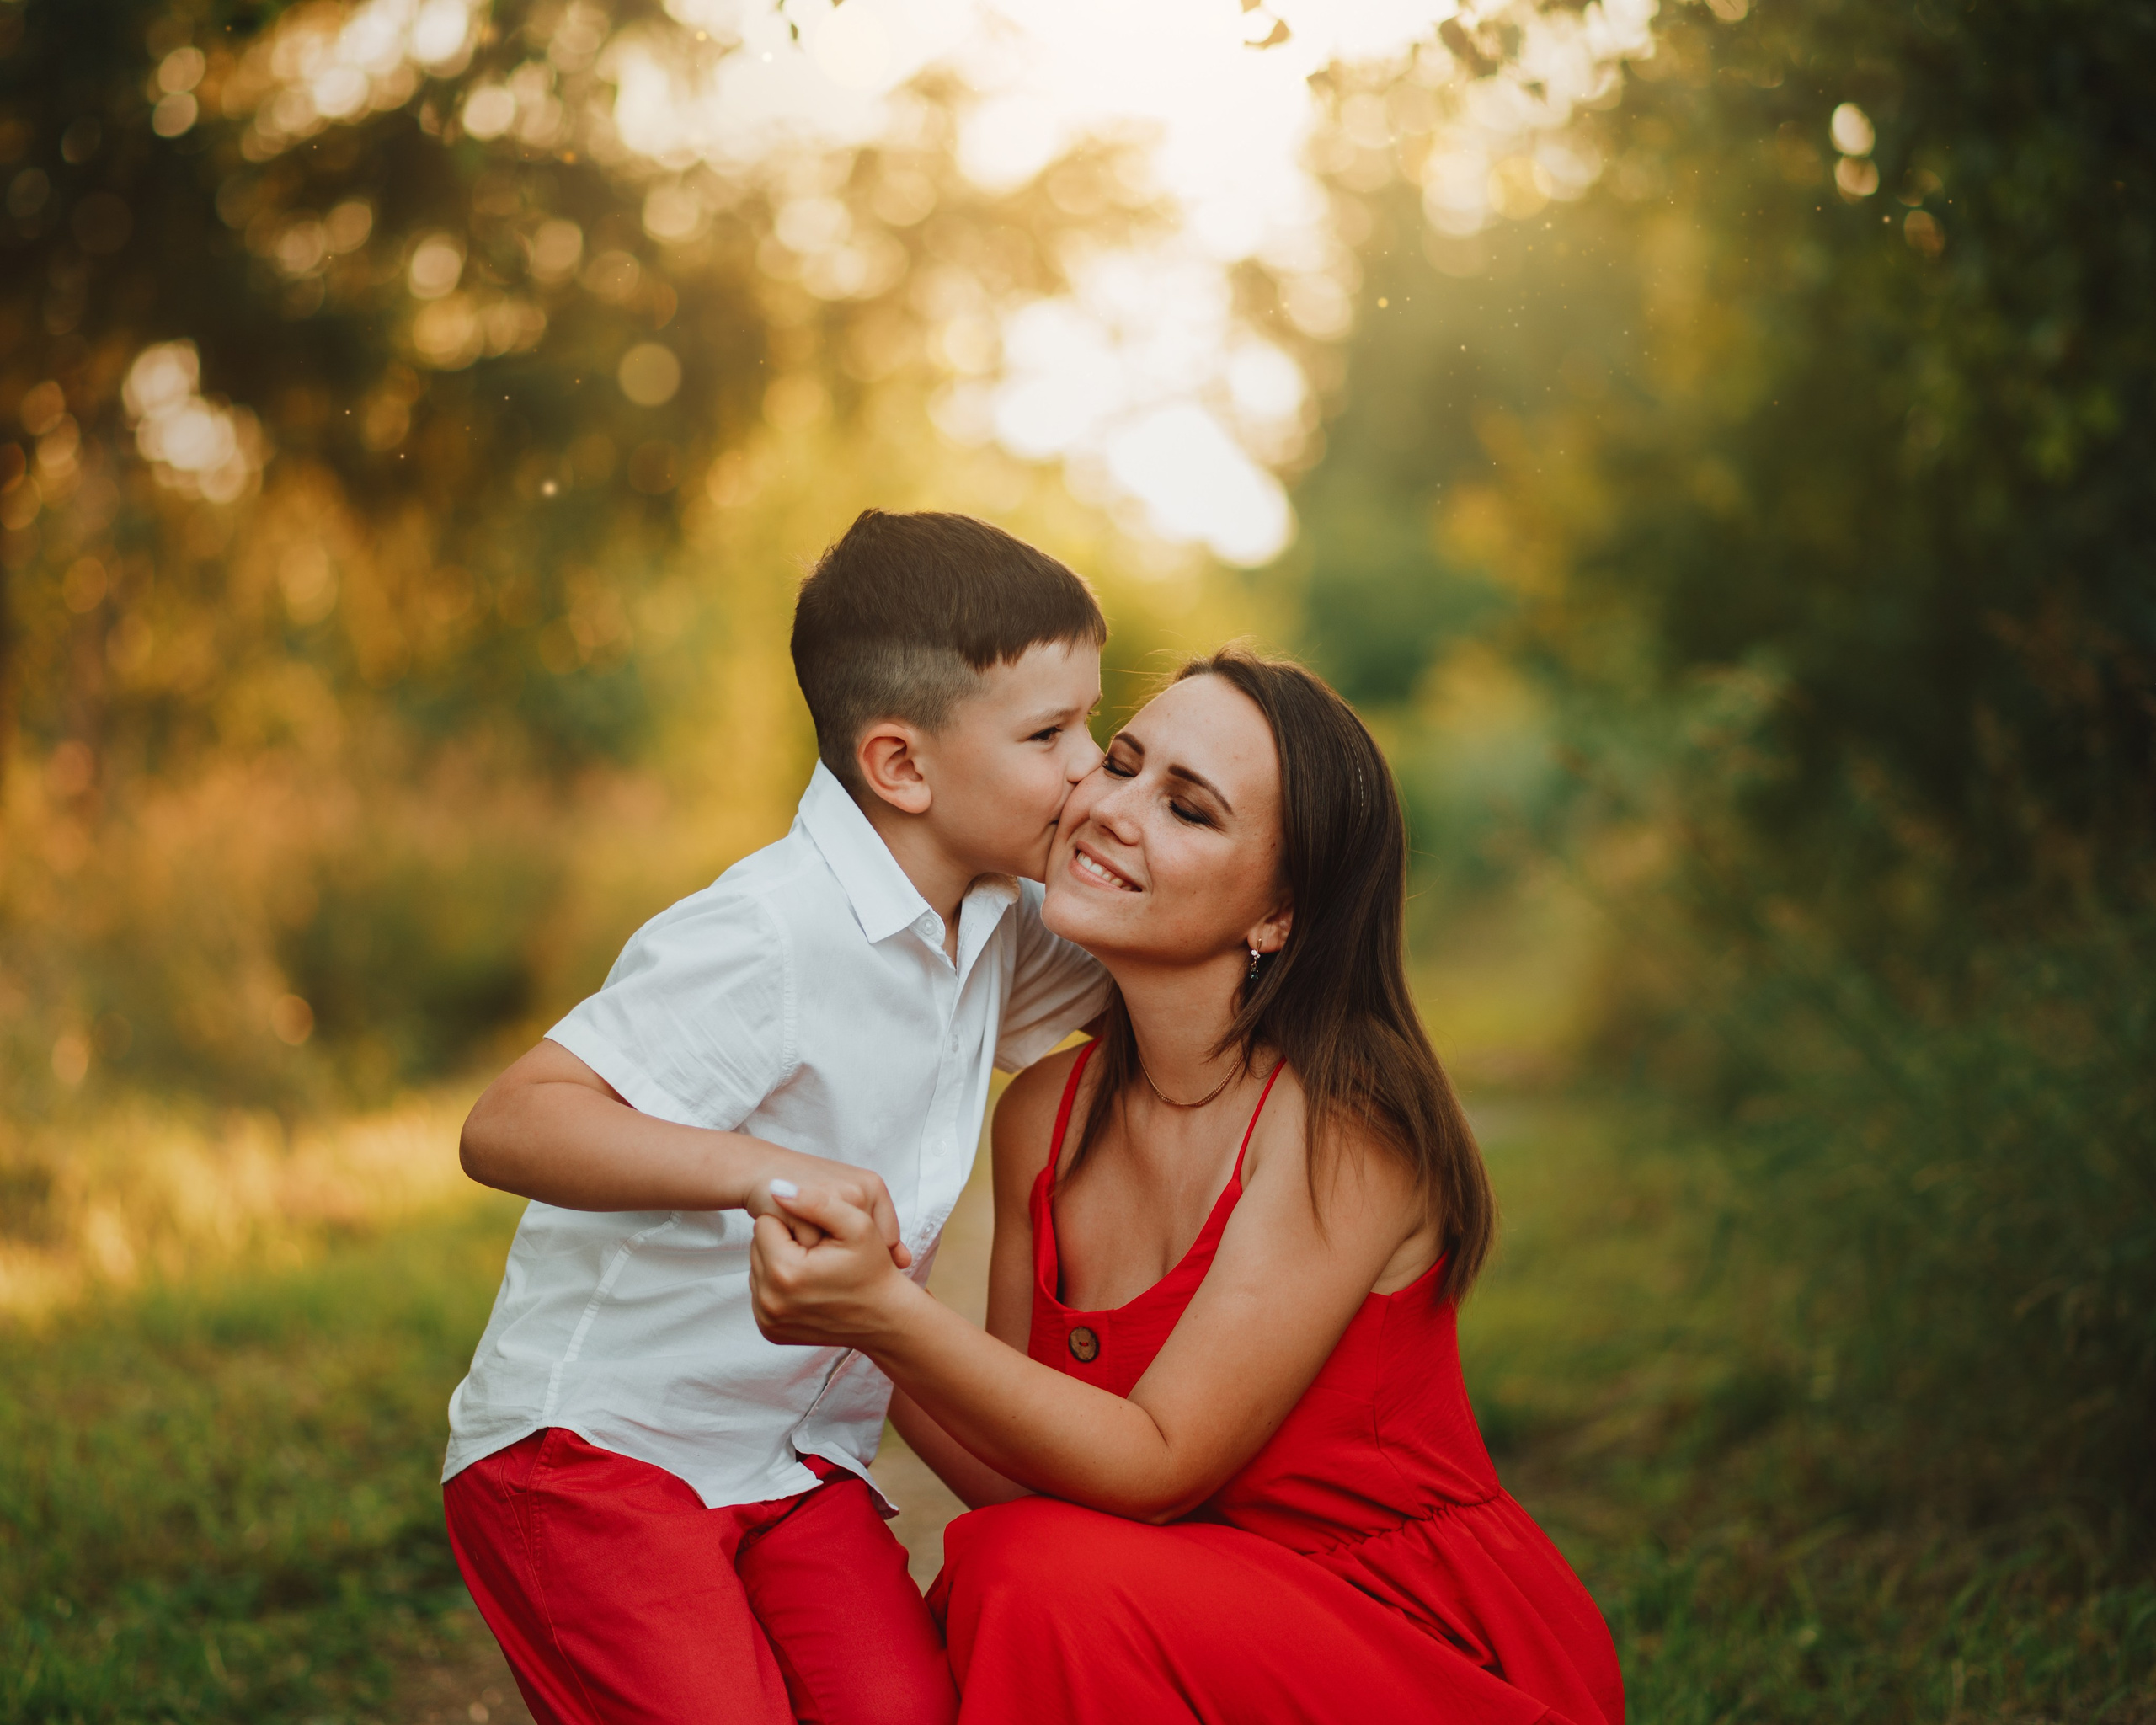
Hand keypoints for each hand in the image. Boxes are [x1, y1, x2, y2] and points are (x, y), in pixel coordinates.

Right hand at [739, 1154, 911, 1267]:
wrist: (762, 1170)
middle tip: (822, 1242)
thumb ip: (878, 1230)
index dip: (867, 1252)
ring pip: (841, 1251)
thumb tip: (906, 1262)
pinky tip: (791, 1238)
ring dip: (824, 1256)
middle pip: (866, 1248)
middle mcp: (859, 1189)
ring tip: (807, 1239)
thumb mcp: (847, 1201)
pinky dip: (802, 1253)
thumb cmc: (807, 1190)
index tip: (847, 1250)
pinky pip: (812, 1251)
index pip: (889, 1239)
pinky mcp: (806, 1209)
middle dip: (846, 1253)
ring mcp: (834, 1198)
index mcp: (873, 1184)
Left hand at [751, 1184, 921, 1348]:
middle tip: (818, 1251)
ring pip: (758, 1268)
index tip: (817, 1234)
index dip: (793, 1221)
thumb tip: (777, 1187)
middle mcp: (770, 1300)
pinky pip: (762, 1293)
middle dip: (784, 1242)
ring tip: (814, 1268)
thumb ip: (817, 1201)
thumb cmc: (873, 1270)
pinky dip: (780, 1286)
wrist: (883, 1318)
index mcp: (786, 1271)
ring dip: (781, 1263)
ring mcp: (768, 1319)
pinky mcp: (769, 1330)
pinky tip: (807, 1286)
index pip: (765, 1223)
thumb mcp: (857, 1226)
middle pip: (758, 1247)